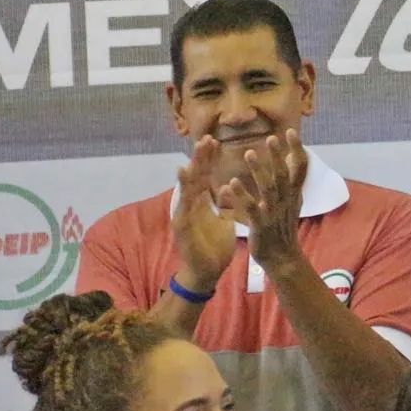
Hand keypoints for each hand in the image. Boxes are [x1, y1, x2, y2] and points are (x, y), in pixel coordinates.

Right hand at [172, 136, 241, 291]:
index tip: (215, 141)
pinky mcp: (182, 225)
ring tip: (195, 152)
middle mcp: (190, 205)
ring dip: (191, 169)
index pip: (205, 176)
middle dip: (200, 158)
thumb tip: (228, 186)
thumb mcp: (224, 220)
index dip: (209, 160)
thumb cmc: (215, 246)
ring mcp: (184, 214)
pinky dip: (183, 191)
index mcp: (201, 203)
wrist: (207, 271)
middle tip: (206, 138)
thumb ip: (225, 203)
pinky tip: (182, 176)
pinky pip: (183, 205)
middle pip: (195, 177)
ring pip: (187, 188)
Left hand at [215, 132, 309, 271]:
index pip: (300, 168)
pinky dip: (241, 195)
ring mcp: (274, 212)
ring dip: (259, 170)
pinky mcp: (260, 224)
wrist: (282, 258)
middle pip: (284, 174)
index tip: (291, 132)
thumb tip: (294, 160)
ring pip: (268, 188)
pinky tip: (230, 183)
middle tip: (271, 138)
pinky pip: (250, 208)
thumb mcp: (292, 202)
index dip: (297, 149)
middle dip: (278, 156)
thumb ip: (292, 182)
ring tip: (248, 153)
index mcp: (294, 194)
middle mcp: (286, 201)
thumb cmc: (283, 227)